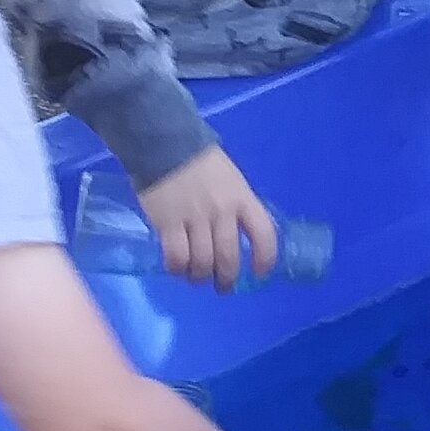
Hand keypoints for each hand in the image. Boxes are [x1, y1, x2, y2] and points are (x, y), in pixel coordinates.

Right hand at [140, 143, 274, 286]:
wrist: (164, 144)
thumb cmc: (199, 162)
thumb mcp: (231, 180)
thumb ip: (236, 206)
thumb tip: (237, 235)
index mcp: (242, 198)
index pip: (264, 235)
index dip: (265, 259)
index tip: (259, 272)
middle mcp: (222, 211)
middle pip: (229, 257)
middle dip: (227, 279)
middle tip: (222, 286)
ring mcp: (194, 218)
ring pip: (202, 262)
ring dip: (201, 277)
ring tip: (197, 278)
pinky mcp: (167, 222)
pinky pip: (176, 257)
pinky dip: (178, 268)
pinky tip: (178, 267)